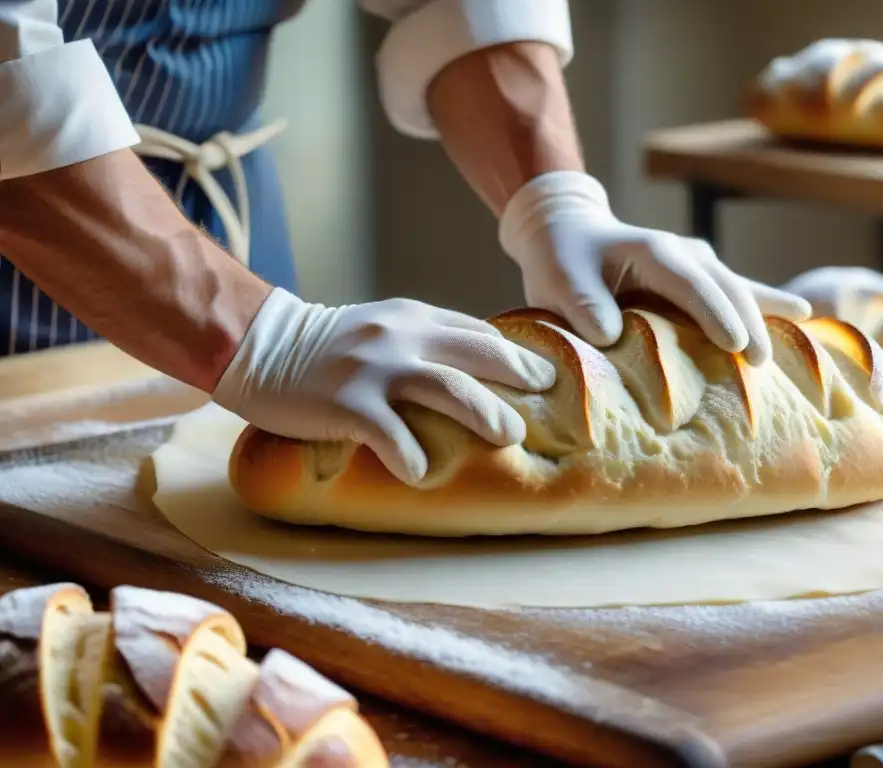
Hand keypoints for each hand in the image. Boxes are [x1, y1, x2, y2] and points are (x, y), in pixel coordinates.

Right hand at [212, 291, 555, 484]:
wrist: (261, 346)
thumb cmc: (327, 344)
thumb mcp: (382, 328)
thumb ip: (424, 342)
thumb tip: (474, 373)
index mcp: (413, 319)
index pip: (478, 332)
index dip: (516, 354)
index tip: (543, 376)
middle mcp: (401, 338)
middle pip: (478, 354)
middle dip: (520, 375)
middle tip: (546, 399)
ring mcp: (374, 370)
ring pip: (448, 389)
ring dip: (485, 415)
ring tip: (510, 438)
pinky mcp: (347, 403)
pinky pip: (391, 435)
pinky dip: (412, 458)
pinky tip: (422, 476)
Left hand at [498, 171, 811, 364]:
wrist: (567, 232)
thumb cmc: (561, 262)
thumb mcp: (556, 281)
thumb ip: (581, 305)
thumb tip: (609, 335)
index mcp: (651, 251)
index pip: (688, 283)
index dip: (712, 312)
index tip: (734, 343)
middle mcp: (682, 253)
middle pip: (724, 286)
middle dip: (748, 321)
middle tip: (762, 361)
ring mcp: (697, 263)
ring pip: (739, 287)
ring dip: (765, 312)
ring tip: (802, 328)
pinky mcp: (701, 278)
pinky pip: (738, 292)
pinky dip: (766, 306)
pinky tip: (802, 316)